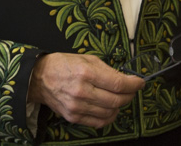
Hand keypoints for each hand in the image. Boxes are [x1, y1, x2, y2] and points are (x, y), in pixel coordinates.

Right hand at [28, 53, 143, 128]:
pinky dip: (109, 117)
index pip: (118, 84)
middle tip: (132, 89)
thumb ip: (106, 69)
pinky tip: (111, 109)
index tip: (140, 82)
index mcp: (86, 72)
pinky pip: (99, 122)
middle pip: (116, 100)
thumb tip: (124, 79)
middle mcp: (82, 91)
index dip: (133, 84)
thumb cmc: (63, 65)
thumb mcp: (87, 58)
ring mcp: (77, 107)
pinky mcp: (74, 117)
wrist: (40, 78)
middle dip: (129, 95)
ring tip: (121, 98)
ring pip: (110, 112)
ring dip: (120, 105)